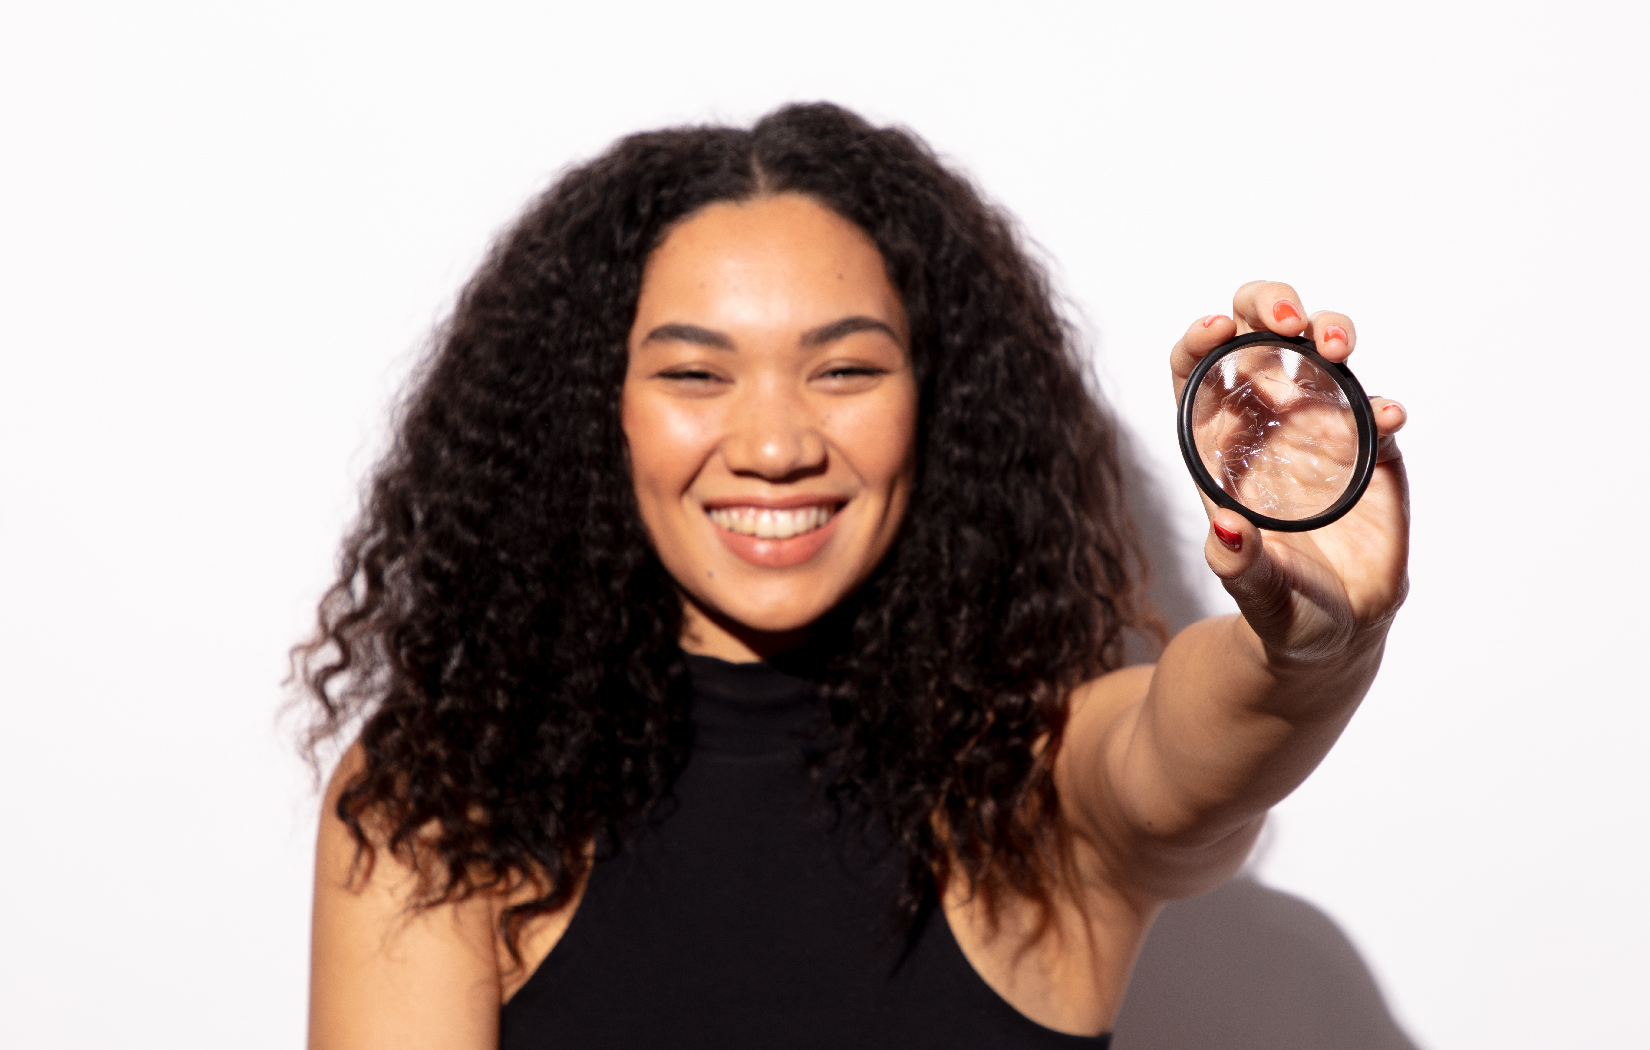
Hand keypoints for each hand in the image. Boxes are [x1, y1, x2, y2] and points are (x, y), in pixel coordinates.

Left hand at [1169, 281, 1408, 662]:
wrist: (1336, 628)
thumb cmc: (1281, 604)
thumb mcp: (1255, 592)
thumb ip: (1238, 565)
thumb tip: (1228, 533)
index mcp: (1219, 444)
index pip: (1196, 371)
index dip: (1200, 339)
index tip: (1218, 329)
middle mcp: (1267, 423)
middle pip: (1258, 336)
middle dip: (1267, 306)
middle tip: (1286, 318)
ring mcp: (1321, 428)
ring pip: (1321, 351)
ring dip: (1329, 330)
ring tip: (1336, 347)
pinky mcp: (1372, 447)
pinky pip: (1377, 409)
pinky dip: (1382, 406)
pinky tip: (1386, 419)